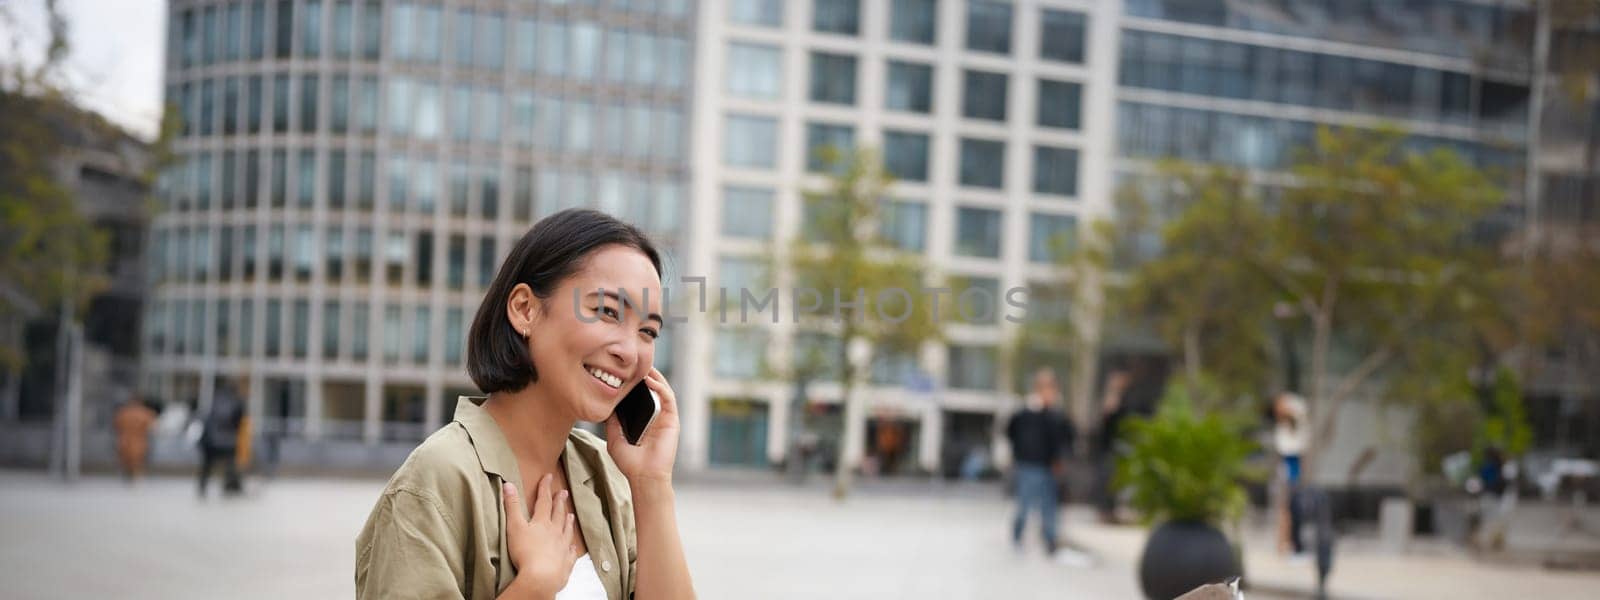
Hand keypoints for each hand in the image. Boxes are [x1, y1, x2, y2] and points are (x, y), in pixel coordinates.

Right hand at [501, 474, 579, 598]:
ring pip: (566, 531)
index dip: (545, 488)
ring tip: (570, 515)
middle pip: (558, 514)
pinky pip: (571, 553)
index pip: (544, 501)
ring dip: (568, 522)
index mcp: (542, 523)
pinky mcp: (565, 562)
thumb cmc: (525, 552)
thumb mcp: (514, 527)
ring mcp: (562, 547)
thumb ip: (512, 506)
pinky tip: (573, 546)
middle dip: (559, 502)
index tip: (549, 477)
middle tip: (564, 492)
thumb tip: (508, 485)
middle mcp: (555, 532)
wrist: (541, 577)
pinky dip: (572, 548)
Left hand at [606, 368, 679, 484]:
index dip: (635, 383)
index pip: (640, 396)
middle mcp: (656, 417)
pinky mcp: (672, 420)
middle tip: (635, 361)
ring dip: (655, 376)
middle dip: (646, 374)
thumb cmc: (630, 463)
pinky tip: (650, 380)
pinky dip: (661, 387)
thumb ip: (612, 422)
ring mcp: (665, 418)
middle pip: (653, 389)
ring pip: (662, 390)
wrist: (644, 477)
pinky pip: (668, 398)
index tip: (624, 371)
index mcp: (644, 420)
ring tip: (644, 365)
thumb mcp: (615, 438)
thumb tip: (607, 405)